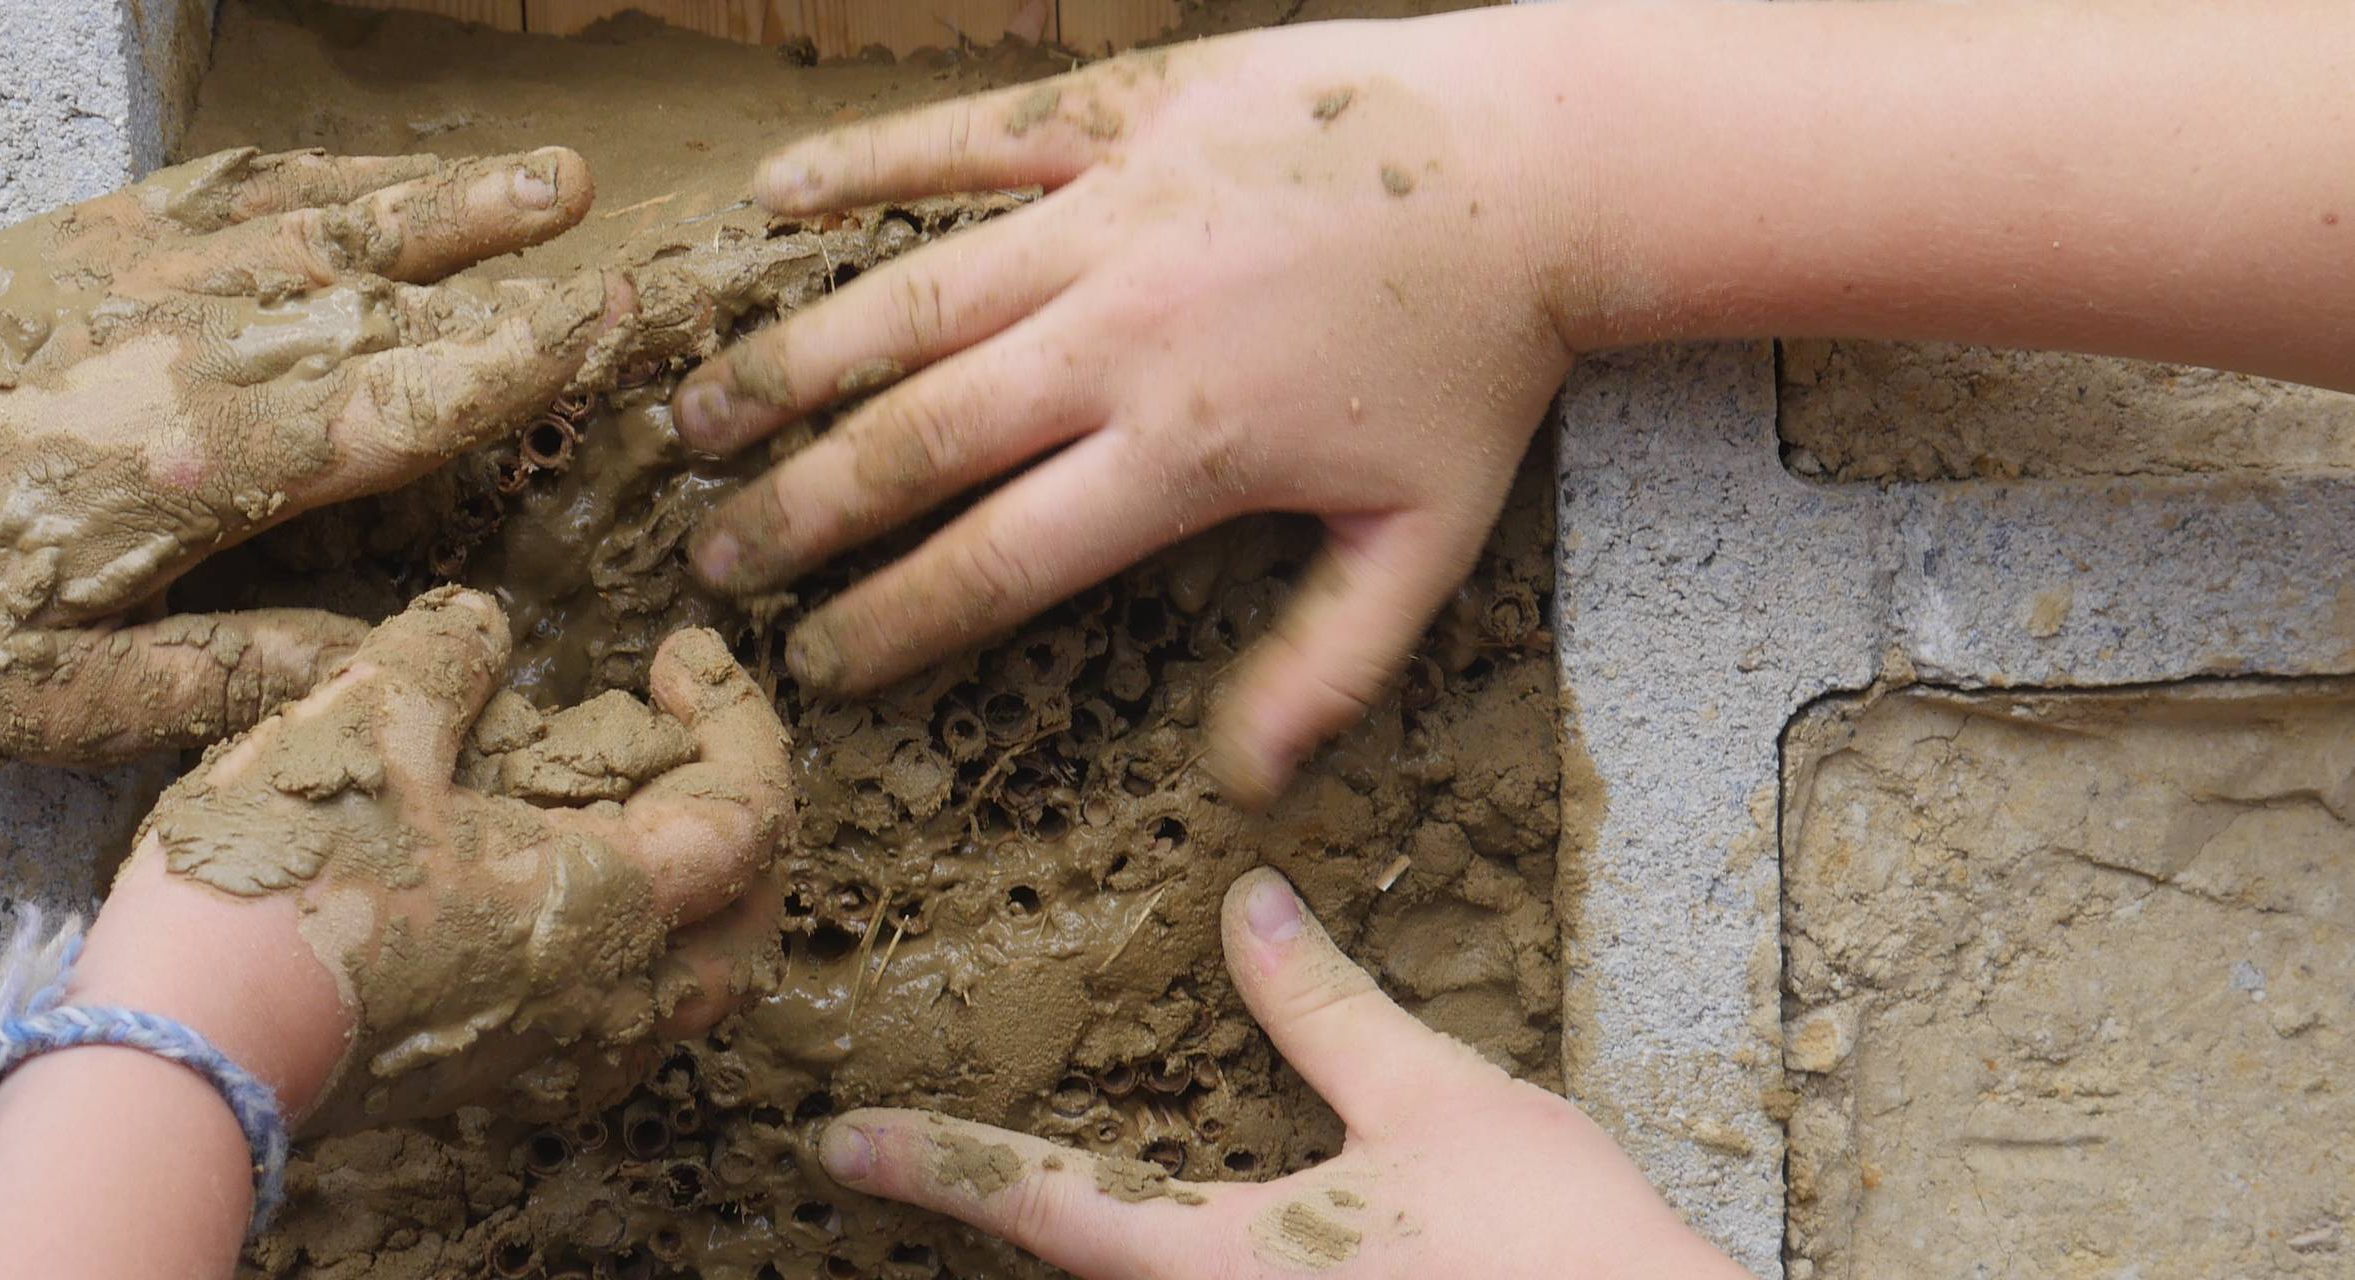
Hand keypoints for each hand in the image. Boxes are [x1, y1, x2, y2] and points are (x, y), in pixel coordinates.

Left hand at [0, 146, 643, 765]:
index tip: (609, 329)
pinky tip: (371, 171)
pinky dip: (317, 174)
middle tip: (627, 264)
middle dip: (523, 278)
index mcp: (217, 458)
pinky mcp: (90, 238)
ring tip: (553, 179)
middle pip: (398, 296)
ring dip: (449, 199)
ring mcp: (149, 274)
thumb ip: (239, 677)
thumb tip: (389, 653)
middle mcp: (204, 344)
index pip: (408, 397)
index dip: (522, 362)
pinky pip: (230, 184)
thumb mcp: (77, 696)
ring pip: (332, 220)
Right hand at [76, 586, 794, 1132]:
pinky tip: (545, 903)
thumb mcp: (363, 721)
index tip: (675, 654)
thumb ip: (444, 657)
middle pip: (749, 925)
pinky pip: (607, 1031)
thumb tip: (485, 623)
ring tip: (626, 820)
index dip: (739, 717)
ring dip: (694, 905)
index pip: (751, 815)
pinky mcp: (489, 1084)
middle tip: (688, 749)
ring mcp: (550, 1053)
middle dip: (750, 830)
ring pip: (687, 994)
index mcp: (606, 901)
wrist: (183, 1050)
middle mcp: (604, 995)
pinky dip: (621, 962)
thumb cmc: (280, 882)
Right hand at [672, 14, 1577, 804]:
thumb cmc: (1477, 360)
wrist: (1539, 162)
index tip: (817, 663)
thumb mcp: (1427, 539)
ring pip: (912, 298)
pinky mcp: (1119, 115)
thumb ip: (1324, 663)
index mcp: (1187, 449)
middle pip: (921, 437)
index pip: (999, 557)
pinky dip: (863, 165)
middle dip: (803, 509)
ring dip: (791, 363)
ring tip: (695, 416)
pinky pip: (966, 139)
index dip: (893, 619)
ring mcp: (1112, 213)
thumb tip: (1241, 784)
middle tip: (716, 560)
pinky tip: (773, 198)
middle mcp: (1123, 334)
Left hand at [813, 867, 1742, 1279]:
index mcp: (1223, 1268)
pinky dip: (1187, 1256)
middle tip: (918, 1161)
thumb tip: (1253, 905)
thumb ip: (1328, 1012)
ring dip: (1106, 1238)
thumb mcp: (1440, 1105)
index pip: (1042, 1210)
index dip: (935, 1168)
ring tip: (1058, 1184)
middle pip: (1085, 1277)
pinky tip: (1225, 1223)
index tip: (836, 1144)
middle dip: (1016, 1216)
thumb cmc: (1563, 1254)